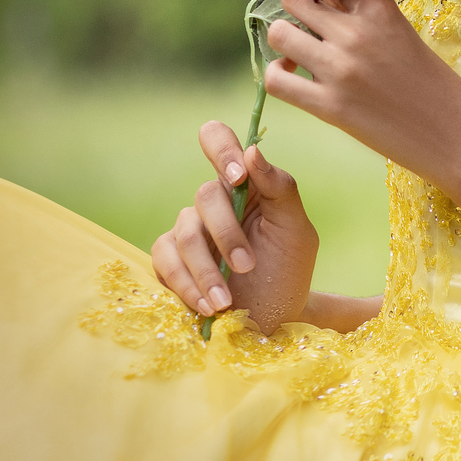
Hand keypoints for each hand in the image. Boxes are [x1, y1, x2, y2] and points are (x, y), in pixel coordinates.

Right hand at [151, 122, 318, 334]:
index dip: (222, 150)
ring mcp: (188, 229)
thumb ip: (280, 188)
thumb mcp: (296, 230)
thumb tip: (253, 151)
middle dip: (227, 234)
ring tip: (227, 301)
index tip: (238, 176)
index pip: (219, 141)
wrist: (275, 320)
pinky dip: (187, 285)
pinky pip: (165, 260)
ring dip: (208, 270)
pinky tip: (209, 307)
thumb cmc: (288, 270)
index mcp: (245, 183)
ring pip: (185, 232)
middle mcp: (213, 201)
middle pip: (205, 195)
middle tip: (248, 266)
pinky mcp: (170, 259)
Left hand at [262, 0, 460, 184]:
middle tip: (307, 29)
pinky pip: (276, 79)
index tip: (336, 16)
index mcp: (378, 6)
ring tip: (297, 54)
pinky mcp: (329, 104)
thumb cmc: (429, 82)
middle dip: (296, 12)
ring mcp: (340, 67)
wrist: (452, 131)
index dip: (328, 0)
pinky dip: (276, 74)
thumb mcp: (400, 32)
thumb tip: (321, 5)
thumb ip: (363, 17)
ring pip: (278, 34)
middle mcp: (355, 31)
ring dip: (283, 41)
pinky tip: (291, 77)